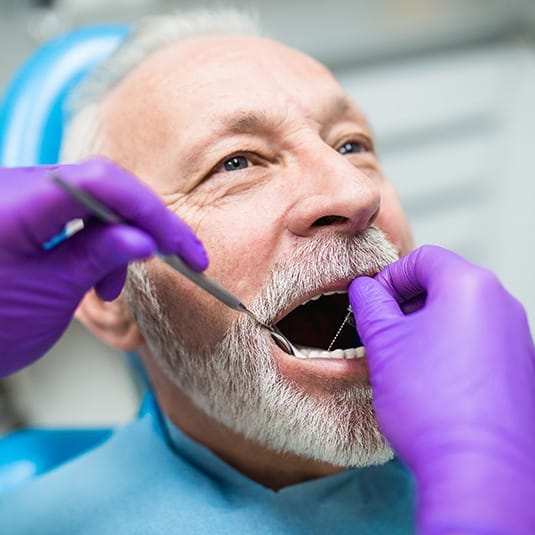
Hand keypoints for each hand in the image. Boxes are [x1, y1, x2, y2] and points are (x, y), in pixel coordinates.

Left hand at [0, 158, 206, 376]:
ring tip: (111, 288)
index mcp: (16, 204)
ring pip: (91, 202)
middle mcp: (14, 188)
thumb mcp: (46, 296)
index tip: (183, 247)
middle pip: (101, 187)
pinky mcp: (18, 214)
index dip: (153, 212)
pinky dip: (94, 243)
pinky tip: (95, 277)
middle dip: (142, 226)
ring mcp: (16, 199)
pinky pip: (71, 215)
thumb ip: (97, 258)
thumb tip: (144, 239)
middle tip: (172, 259)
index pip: (104, 184)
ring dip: (117, 240)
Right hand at [349, 245, 534, 533]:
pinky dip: (451, 344)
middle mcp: (501, 304)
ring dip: (427, 324)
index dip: (389, 277)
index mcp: (470, 286)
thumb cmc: (432, 404)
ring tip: (404, 357)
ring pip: (461, 311)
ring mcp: (516, 336)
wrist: (479, 469)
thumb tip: (363, 289)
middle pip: (444, 282)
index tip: (373, 302)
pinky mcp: (519, 366)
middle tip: (384, 330)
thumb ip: (369, 305)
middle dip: (408, 301)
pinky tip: (432, 376)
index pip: (423, 258)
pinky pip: (479, 338)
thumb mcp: (383, 343)